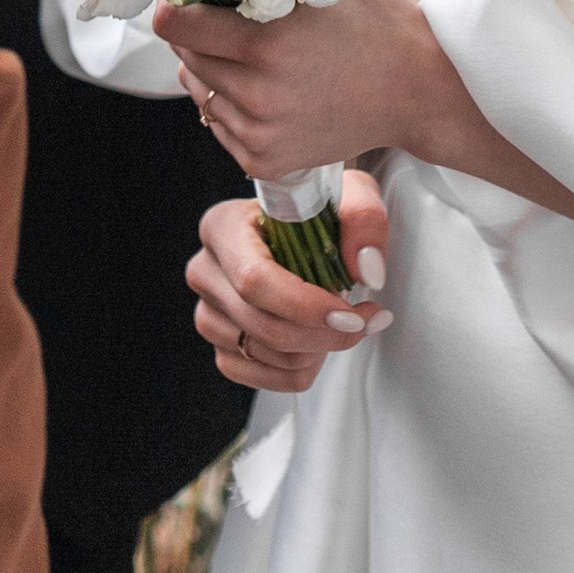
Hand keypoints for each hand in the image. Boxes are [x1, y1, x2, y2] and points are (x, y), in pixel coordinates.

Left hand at [156, 0, 467, 184]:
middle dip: (197, 33)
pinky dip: (231, 104)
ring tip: (254, 56)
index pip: (175, 24)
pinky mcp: (265, 162)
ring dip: (213, 69)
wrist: (418, 90)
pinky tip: (265, 88)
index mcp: (267, 44)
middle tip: (227, 20)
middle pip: (184, 56)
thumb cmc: (374, 24)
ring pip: (199, 90)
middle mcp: (258, 94)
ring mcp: (260, 134)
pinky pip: (219, 124)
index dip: (176, 2)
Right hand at [189, 171, 391, 389]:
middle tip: (363, 322)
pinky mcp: (222, 348)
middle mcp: (205, 271)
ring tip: (337, 322)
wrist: (304, 236)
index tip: (351, 314)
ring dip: (316, 349)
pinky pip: (265, 378)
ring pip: (268, 355)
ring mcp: (208, 314)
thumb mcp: (349, 194)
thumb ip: (363, 219)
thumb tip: (368, 269)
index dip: (305, 305)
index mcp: (223, 226)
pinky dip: (301, 369)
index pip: (254, 279)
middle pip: (263, 325)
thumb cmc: (318, 213)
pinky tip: (318, 341)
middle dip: (323, 334)